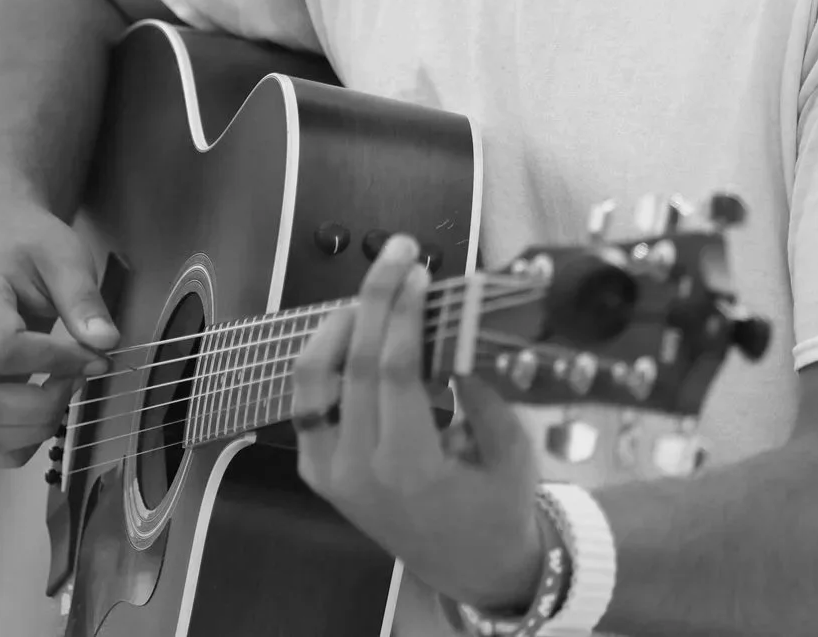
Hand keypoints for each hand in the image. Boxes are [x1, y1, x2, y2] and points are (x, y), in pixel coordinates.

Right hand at [0, 201, 120, 467]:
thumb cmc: (32, 247)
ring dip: (32, 430)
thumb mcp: (65, 255)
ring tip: (63, 395)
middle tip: (79, 380)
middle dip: (44, 405)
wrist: (1, 242)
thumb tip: (105, 343)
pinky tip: (43, 414)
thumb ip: (83, 298)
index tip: (95, 355)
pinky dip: (15, 446)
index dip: (56, 361)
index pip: (5, 349)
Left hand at [291, 235, 545, 610]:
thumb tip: (455, 326)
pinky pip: (307, 403)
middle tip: (399, 252)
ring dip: (338, 323)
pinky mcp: (317, 471)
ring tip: (372, 291)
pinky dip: (324, 360)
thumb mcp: (510, 451)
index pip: (393, 370)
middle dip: (375, 296)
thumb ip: (482, 392)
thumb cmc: (499, 506)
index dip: (404, 312)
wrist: (469, 566)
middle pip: (354, 362)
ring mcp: (329, 472)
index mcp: (410, 468)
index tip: (420, 270)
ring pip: (313, 378)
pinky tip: (352, 331)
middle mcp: (359, 470)